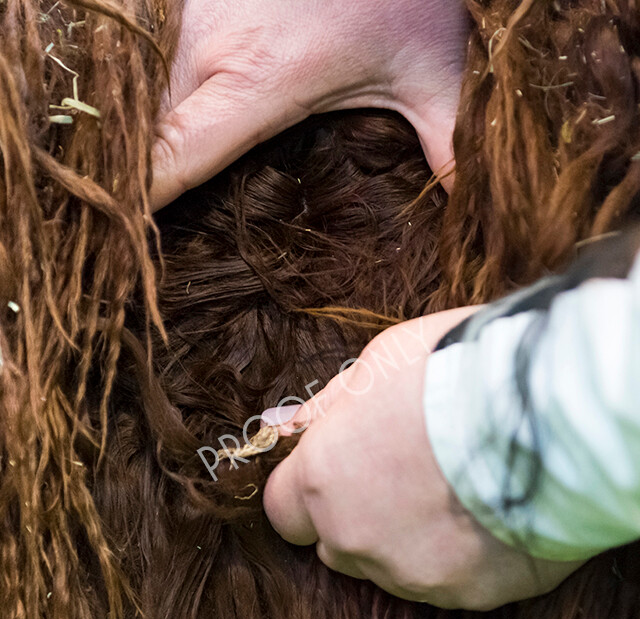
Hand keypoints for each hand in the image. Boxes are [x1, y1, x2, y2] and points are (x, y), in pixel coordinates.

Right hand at [151, 0, 468, 208]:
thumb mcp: (433, 67)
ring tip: (140, 176)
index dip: (145, 203)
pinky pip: (146, 61)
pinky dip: (145, 97)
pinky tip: (158, 121)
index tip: (133, 243)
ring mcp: (184, 14)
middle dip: (135, 179)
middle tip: (139, 225)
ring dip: (135, 135)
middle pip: (144, 134)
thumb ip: (448, 140)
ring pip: (137, 95)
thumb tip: (472, 206)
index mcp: (256, 80)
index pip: (174, 159)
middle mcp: (206, 48)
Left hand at [262, 310, 584, 609]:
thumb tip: (285, 427)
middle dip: (357, 519)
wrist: (545, 408)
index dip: (307, 495)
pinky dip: (461, 558)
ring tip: (457, 492)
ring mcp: (413, 574)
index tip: (336, 476)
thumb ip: (325, 408)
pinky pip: (450, 583)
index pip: (283, 513)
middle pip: (336, 546)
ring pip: (392, 569)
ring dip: (409, 541)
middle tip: (405, 477)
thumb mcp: (376, 364)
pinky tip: (490, 516)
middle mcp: (356, 539)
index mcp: (321, 481)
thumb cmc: (452, 371)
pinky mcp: (470, 595)